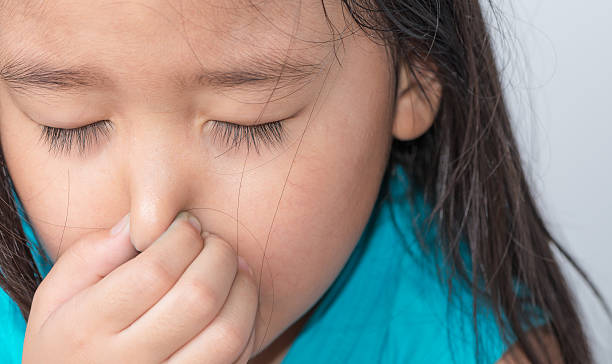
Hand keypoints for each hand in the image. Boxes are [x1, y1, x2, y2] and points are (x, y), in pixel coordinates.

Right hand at [22, 212, 258, 363]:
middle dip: (218, 255)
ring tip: (233, 267)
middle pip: (198, 298)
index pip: (155, 271)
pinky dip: (247, 322)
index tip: (187, 223)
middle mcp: (127, 363)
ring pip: (226, 333)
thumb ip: (91, 255)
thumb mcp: (56, 296)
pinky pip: (237, 357)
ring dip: (242, 289)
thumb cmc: (67, 339)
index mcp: (86, 329)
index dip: (182, 237)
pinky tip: (235, 301)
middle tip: (214, 242)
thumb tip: (138, 222)